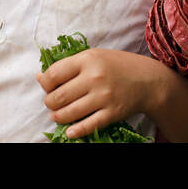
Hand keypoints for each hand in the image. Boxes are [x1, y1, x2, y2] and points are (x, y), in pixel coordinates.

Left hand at [36, 48, 162, 139]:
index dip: (45, 84)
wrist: (147, 80)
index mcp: (87, 60)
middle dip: (50, 103)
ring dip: (58, 117)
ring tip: (57, 115)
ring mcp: (103, 96)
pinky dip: (75, 131)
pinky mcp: (112, 113)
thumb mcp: (93, 57)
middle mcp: (94, 78)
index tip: (47, 87)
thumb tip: (40, 77)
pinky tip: (69, 131)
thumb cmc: (116, 66)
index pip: (54, 74)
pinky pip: (88, 126)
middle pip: (58, 96)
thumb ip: (68, 66)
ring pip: (69, 112)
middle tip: (52, 104)